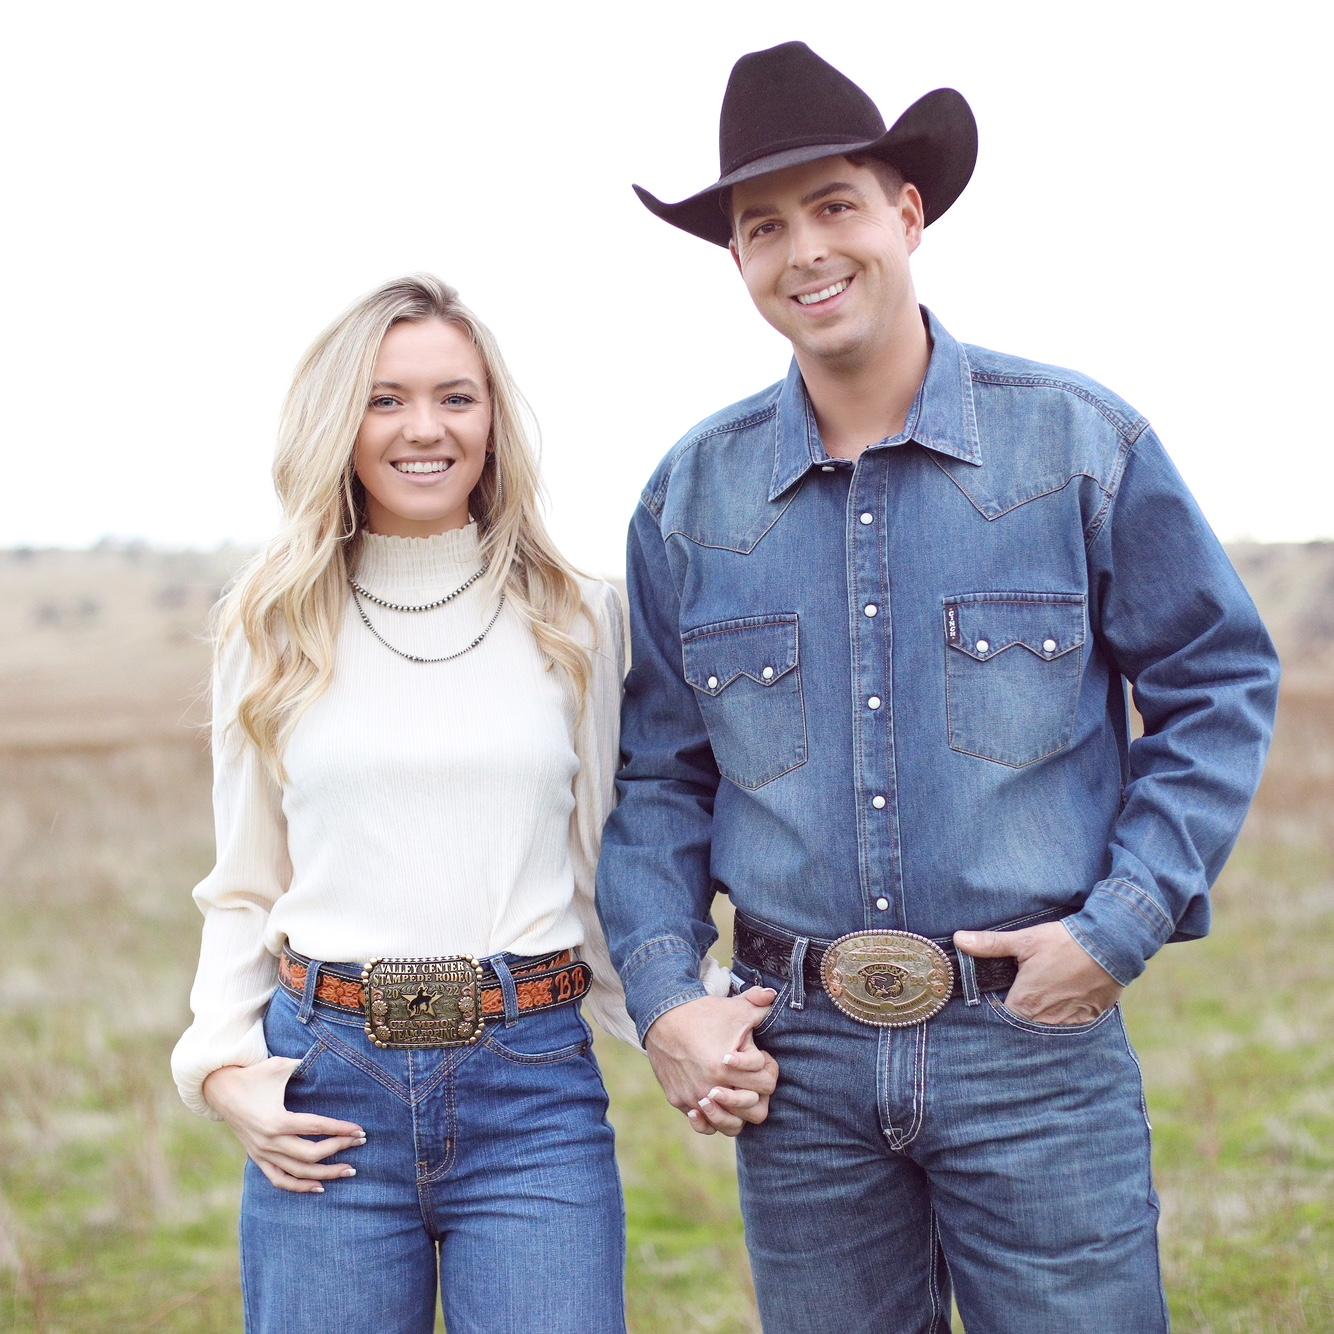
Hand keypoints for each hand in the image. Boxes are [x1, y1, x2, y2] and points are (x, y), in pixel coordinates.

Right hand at [203, 1059, 366, 1192]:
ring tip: (349, 1171)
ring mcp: (262, 1153)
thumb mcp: (280, 1066)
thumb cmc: (254, 1075)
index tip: (360, 1131)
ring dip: (325, 1174)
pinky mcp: (257, 1158)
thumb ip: (305, 1065)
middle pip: (311, 1154)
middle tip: (360, 1143)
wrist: (219, 1089)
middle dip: (339, 1149)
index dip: (340, 1130)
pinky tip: (319, 1187)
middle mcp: (269, 1141)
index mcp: (276, 1120)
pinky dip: (299, 1186)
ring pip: (298, 1172)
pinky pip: (279, 1180)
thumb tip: (329, 1056)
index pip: (316, 1128)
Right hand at [644, 989, 779, 1136]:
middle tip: (751, 1078)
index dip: (768, 1069)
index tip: (760, 1057)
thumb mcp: (735, 1008)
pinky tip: (713, 1102)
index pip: (767, 1084)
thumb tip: (773, 995)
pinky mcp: (679, 1100)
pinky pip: (703, 1124)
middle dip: (758, 1093)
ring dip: (738, 1112)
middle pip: (756, 1111)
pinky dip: (711, 1118)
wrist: (661, 1016)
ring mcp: (694, 1097)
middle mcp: (711, 1087)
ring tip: (736, 1093)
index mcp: (728, 1068)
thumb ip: (759, 1004)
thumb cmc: (703, 1013)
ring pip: (731, 1126)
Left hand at [953, 922, 1123, 1025]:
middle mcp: (1045, 1020)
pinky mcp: (1089, 1018)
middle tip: (1022, 992)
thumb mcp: (1024, 940)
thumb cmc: (1064, 943)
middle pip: (1024, 1024)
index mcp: (1025, 1004)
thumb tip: (958, 939)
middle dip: (1019, 1013)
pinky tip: (1064, 997)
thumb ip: (990, 944)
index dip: (997, 1009)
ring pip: (1047, 1025)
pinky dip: (1065, 1014)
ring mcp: (1069, 1022)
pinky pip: (1070, 1023)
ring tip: (1043, 994)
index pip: (1001, 1017)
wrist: (1111, 945)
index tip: (997, 997)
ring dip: (1042, 1015)